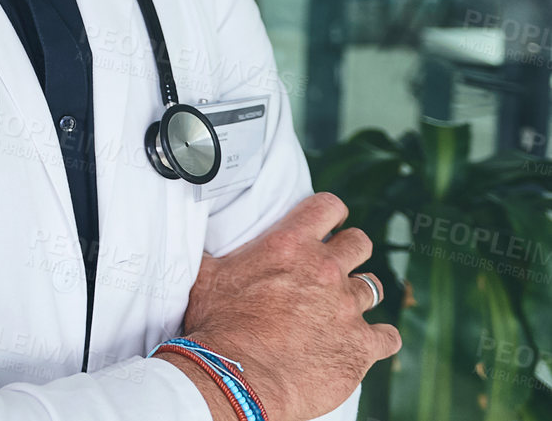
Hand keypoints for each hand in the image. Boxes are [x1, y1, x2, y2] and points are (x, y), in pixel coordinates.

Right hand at [171, 192, 399, 420]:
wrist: (237, 376)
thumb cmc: (217, 326)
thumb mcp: (206, 276)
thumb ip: (212, 254)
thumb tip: (195, 240)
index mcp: (290, 245)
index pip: (328, 207)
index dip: (330, 213)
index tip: (326, 225)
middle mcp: (325, 270)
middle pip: (359, 243)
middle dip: (349, 251)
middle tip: (333, 268)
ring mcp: (347, 307)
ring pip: (373, 287)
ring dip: (359, 295)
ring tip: (344, 308)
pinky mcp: (361, 345)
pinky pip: (389, 336)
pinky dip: (379, 339)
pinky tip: (366, 343)